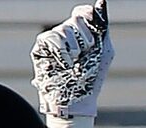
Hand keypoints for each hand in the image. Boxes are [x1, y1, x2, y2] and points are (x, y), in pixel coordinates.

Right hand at [32, 0, 111, 119]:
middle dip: (87, 39)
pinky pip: (53, 38)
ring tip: (75, 64)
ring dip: (76, 49)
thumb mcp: (103, 51)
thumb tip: (100, 2)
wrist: (77, 100)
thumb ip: (102, 27)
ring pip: (66, 29)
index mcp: (81, 33)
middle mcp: (66, 33)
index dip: (89, 15)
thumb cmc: (92, 80)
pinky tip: (66, 65)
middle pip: (76, 19)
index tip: (94, 24)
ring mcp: (53, 39)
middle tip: (86, 56)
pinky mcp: (42, 47)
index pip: (82, 12)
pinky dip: (63, 53)